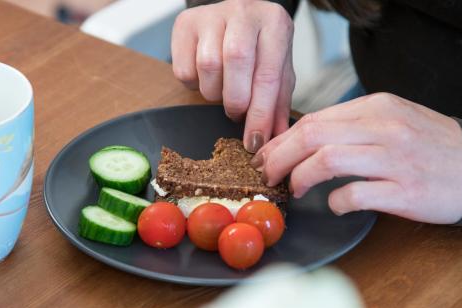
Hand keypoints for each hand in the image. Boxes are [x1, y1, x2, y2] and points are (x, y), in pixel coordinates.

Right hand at [171, 0, 294, 151]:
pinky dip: (194, 84)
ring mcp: (211, 15)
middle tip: (237, 113)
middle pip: (236, 61)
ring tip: (223, 91)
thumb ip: (277, 104)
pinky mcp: (185, 24)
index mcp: (274, 23)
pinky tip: (207, 78)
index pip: (268, 74)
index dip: (260, 114)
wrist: (237, 17)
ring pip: (207, 66)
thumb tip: (274, 139)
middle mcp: (244, 12)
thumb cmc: (260, 48)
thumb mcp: (278, 70)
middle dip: (236, 100)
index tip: (255, 141)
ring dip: (214, 93)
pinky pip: (183, 70)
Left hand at [251, 93, 461, 223]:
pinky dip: (335, 201)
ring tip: (293, 188)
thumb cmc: (430, 145)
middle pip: (313, 135)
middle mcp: (384, 127)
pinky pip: (355, 194)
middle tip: (267, 174)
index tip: (266, 155)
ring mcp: (394, 159)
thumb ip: (351, 125)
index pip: (314, 119)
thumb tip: (304, 139)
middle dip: (279, 156)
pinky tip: (334, 205)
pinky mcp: (405, 191)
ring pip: (328, 159)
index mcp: (377, 107)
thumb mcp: (392, 120)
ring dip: (300, 176)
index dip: (282, 140)